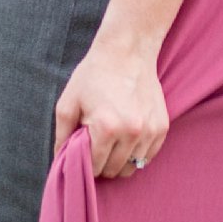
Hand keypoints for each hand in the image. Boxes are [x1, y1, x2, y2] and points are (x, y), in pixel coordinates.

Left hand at [53, 34, 169, 178]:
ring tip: (112, 143)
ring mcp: (150, 131)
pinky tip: (127, 139)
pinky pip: (149, 156)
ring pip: (133, 167)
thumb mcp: (68, 102)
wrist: (127, 50)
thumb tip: (60, 160)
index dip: (85, 165)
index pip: (95, 167)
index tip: (82, 155)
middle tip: (96, 148)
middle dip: (102, 165)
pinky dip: (137, 154)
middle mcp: (131, 133)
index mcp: (106, 128)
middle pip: (114, 170)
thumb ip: (62, 135)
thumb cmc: (94, 75)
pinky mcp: (162, 127)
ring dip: (120, 161)